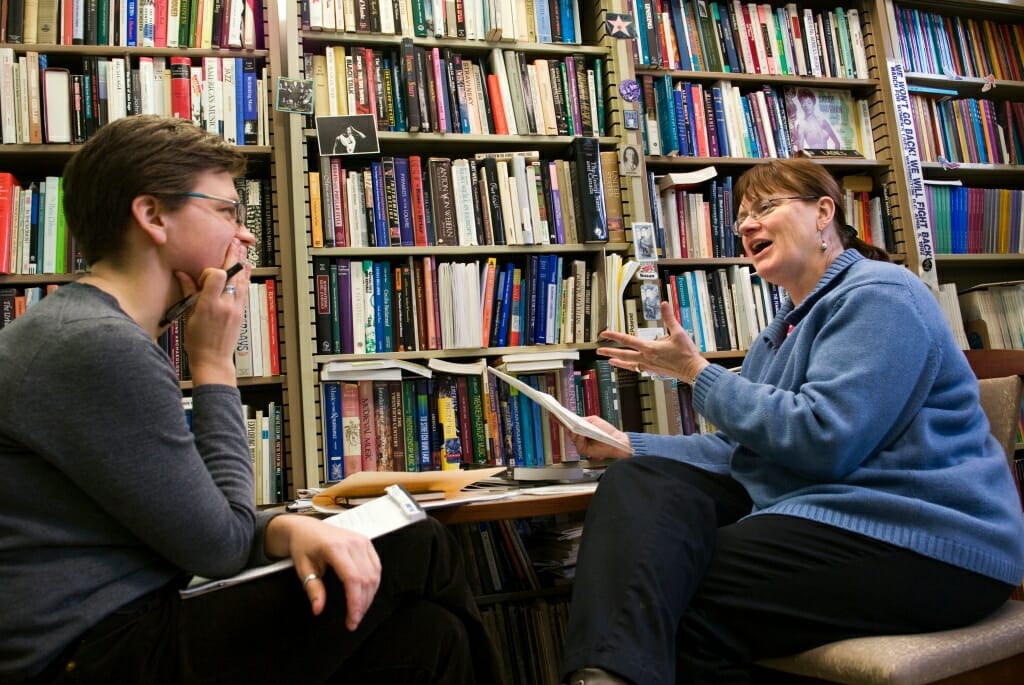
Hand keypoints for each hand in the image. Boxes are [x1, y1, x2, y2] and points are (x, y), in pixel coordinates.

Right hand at [179, 242, 251, 385]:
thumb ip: (189, 292)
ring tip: (242, 250)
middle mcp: (225, 305)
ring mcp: (236, 309)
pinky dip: (245, 278)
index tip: (206, 272)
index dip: (212, 269)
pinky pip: (245, 290)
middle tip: (234, 242)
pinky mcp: (241, 313)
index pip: (217, 276)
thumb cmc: (197, 342)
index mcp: (209, 305)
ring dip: (242, 264)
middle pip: (232, 275)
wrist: (213, 360)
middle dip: (233, 257)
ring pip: (242, 281)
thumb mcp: (188, 315)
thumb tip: (182, 274)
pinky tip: (246, 269)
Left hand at [267, 515, 381, 629]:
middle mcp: (352, 543)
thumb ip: (313, 589)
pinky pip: (376, 566)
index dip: (354, 602)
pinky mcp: (366, 543)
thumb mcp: (303, 568)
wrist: (306, 528)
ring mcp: (362, 541)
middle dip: (362, 604)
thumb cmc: (303, 545)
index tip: (351, 619)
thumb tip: (318, 608)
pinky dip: (373, 584)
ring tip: (359, 611)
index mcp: (335, 547)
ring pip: (375, 574)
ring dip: (369, 596)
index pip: (352, 579)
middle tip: (353, 620)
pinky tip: (366, 595)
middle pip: (366, 579)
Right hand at [568, 415, 631, 458]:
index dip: (564, 419)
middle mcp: (580, 437)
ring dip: (572, 430)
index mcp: (582, 429)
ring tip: (571, 424)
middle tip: (562, 417)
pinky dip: (578, 438)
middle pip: (569, 430)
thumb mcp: (594, 421)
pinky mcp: (583, 450)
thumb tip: (575, 419)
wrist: (616, 440)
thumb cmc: (607, 431)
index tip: (558, 413)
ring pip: (572, 437)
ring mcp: (580, 444)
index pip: (571, 424)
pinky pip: (577, 443)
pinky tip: (580, 433)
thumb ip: (584, 420)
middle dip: (566, 424)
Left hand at [598, 300, 707, 383]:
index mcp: (650, 348)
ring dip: (618, 362)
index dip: (614, 336)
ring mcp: (649, 366)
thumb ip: (669, 318)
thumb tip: (664, 304)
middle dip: (610, 352)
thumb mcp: (678, 332)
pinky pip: (637, 369)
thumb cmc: (686, 353)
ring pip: (629, 364)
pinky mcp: (653, 371)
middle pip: (624, 355)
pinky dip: (630, 367)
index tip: (604, 334)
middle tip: (599, 351)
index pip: (628, 340)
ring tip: (609, 361)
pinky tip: (629, 366)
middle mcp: (646, 358)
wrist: (692, 370)